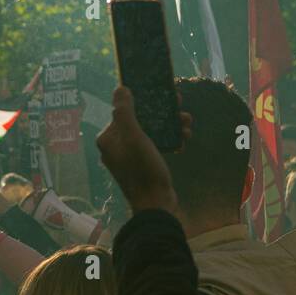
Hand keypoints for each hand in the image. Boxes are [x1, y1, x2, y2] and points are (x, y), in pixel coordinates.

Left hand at [95, 86, 188, 214]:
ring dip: (169, 123)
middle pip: (139, 118)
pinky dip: (170, 138)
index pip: (123, 110)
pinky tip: (185, 136)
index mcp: (109, 139)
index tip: (160, 91)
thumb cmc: (142, 170)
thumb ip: (125, 112)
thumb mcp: (134, 137)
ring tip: (187, 121)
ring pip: (151, 130)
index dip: (142, 98)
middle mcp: (117, 146)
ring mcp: (131, 155)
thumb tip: (120, 89)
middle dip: (160, 111)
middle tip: (178, 102)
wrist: (156, 205)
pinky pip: (156, 144)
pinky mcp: (144, 163)